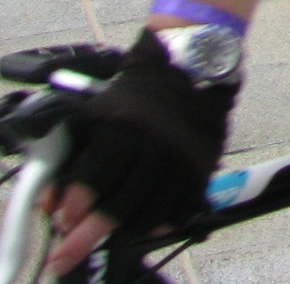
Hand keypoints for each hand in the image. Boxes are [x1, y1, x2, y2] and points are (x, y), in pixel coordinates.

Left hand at [45, 31, 233, 271]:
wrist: (192, 71)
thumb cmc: (135, 94)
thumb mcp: (95, 114)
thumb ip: (69, 155)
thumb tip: (49, 202)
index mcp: (126, 130)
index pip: (95, 178)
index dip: (76, 203)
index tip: (63, 219)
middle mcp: (157, 149)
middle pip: (119, 206)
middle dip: (87, 234)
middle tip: (66, 255)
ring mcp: (182, 162)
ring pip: (148, 216)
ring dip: (122, 230)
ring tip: (109, 230)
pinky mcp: (201, 170)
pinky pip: (177, 212)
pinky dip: (158, 223)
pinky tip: (143, 222)